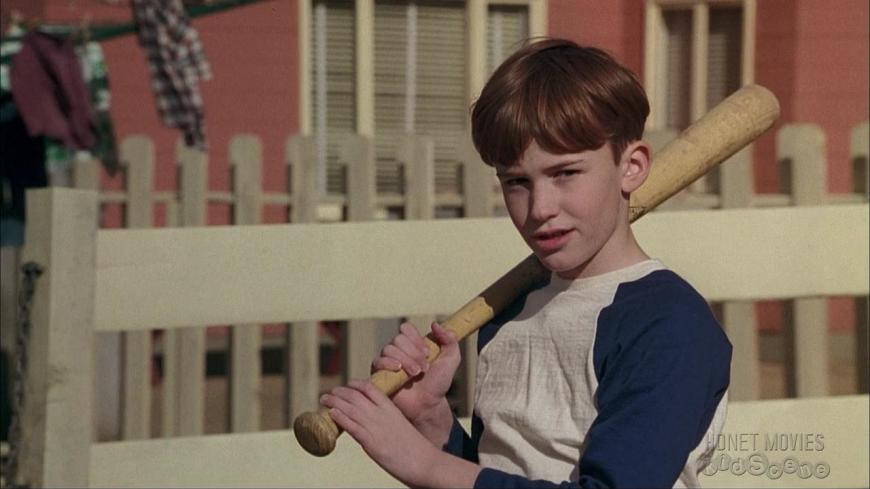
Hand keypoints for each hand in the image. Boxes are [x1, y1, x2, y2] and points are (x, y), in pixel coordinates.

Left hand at [321, 379, 440, 486]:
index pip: (370, 388)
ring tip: (323, 399)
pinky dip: (339, 417)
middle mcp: (381, 414)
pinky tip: (331, 413)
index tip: (347, 386)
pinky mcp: (370, 442)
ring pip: (350, 408)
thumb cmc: (415, 448)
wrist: (424, 462)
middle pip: (355, 396)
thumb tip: (374, 427)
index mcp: (391, 408)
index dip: (355, 385)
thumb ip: (387, 422)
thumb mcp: (400, 427)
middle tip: (328, 393)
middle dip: (339, 392)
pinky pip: (351, 425)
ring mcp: (375, 426)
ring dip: (334, 402)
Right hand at [372, 322, 459, 421]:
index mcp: (412, 344)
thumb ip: (449, 339)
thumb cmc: (438, 383)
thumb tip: (435, 324)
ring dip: (405, 360)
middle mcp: (398, 350)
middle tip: (424, 368)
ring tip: (416, 374)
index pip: (406, 329)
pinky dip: (388, 363)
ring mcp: (387, 361)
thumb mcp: (451, 359)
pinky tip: (399, 369)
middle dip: (413, 353)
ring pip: (389, 349)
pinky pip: (377, 361)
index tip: (428, 352)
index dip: (416, 338)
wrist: (428, 405)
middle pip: (398, 339)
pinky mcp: (379, 374)